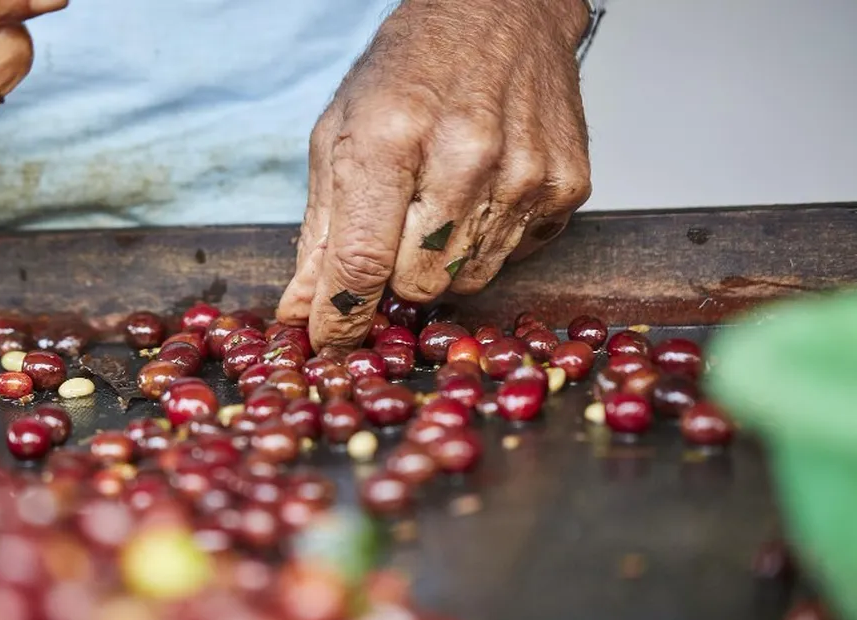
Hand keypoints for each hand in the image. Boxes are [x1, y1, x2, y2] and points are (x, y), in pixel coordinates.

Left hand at [277, 0, 593, 350]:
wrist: (501, 12)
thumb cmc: (409, 69)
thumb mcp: (339, 134)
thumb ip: (320, 232)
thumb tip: (301, 312)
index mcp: (390, 137)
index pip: (361, 261)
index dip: (340, 316)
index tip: (326, 340)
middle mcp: (464, 156)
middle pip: (417, 285)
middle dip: (394, 278)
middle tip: (392, 236)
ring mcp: (524, 173)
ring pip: (466, 281)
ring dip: (441, 261)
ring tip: (438, 202)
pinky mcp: (566, 186)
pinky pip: (513, 257)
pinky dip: (488, 241)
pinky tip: (481, 191)